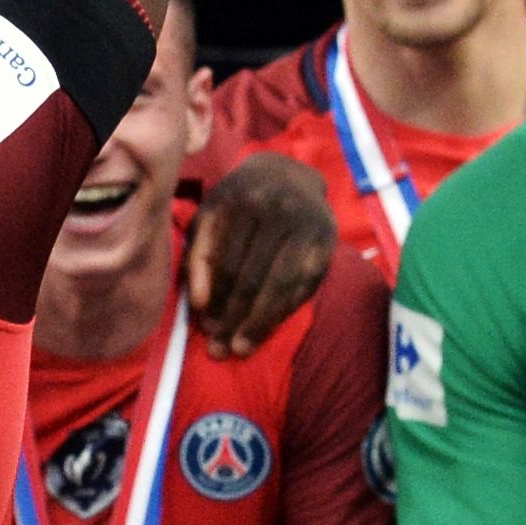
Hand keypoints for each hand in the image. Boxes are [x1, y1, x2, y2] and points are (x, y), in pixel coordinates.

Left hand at [187, 153, 339, 360]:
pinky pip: (305, 285)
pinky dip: (285, 310)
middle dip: (235, 319)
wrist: (288, 174)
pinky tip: (268, 327)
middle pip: (252, 278)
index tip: (206, 329)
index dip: (215, 299)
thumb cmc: (238, 202)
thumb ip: (198, 255)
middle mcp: (275, 209)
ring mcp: (306, 224)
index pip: (224, 261)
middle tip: (221, 350)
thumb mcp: (210, 216)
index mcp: (238, 201)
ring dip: (260, 323)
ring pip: (281, 285)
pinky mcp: (327, 239)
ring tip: (242, 347)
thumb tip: (199, 304)